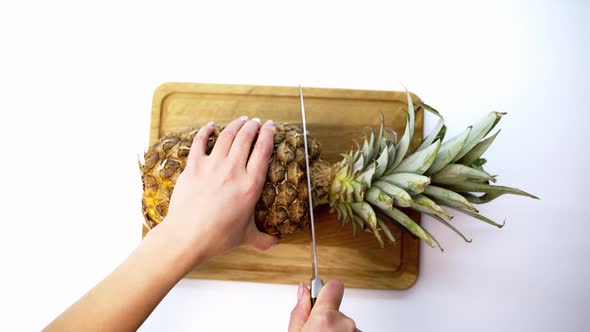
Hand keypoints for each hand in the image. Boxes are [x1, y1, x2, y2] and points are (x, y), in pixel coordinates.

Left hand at [159, 116, 278, 262]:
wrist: (186, 236)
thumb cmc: (217, 237)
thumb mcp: (245, 237)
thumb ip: (263, 238)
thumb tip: (275, 243)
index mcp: (250, 185)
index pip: (263, 151)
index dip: (268, 135)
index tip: (271, 126)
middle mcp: (233, 171)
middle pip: (246, 138)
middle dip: (253, 126)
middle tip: (257, 122)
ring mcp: (212, 166)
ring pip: (226, 136)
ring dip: (235, 125)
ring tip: (242, 120)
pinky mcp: (194, 167)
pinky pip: (200, 142)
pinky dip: (206, 131)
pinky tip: (211, 125)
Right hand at [289, 280, 357, 331]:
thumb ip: (300, 311)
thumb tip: (303, 290)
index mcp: (325, 318)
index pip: (333, 287)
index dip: (324, 291)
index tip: (319, 294)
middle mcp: (345, 323)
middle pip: (335, 310)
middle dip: (326, 318)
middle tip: (315, 331)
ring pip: (343, 324)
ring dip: (335, 330)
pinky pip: (351, 331)